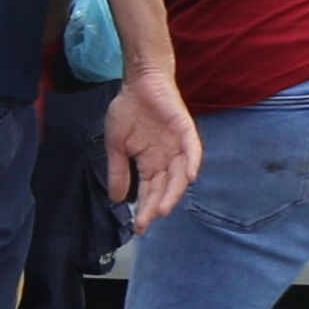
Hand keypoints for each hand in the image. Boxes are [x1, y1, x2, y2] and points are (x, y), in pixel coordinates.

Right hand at [99, 68, 200, 232]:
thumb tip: (116, 199)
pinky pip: (192, 149)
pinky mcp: (185, 130)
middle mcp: (166, 158)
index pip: (149, 191)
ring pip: (179, 174)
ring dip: (173, 192)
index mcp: (150, 163)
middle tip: (146, 222)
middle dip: (155, 205)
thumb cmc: (128, 110)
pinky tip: (189, 177)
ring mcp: (177, 145)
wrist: (138, 82)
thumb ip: (118, 171)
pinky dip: (192, 162)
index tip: (137, 227)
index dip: (144, 208)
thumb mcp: (116, 146)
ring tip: (162, 209)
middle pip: (164, 188)